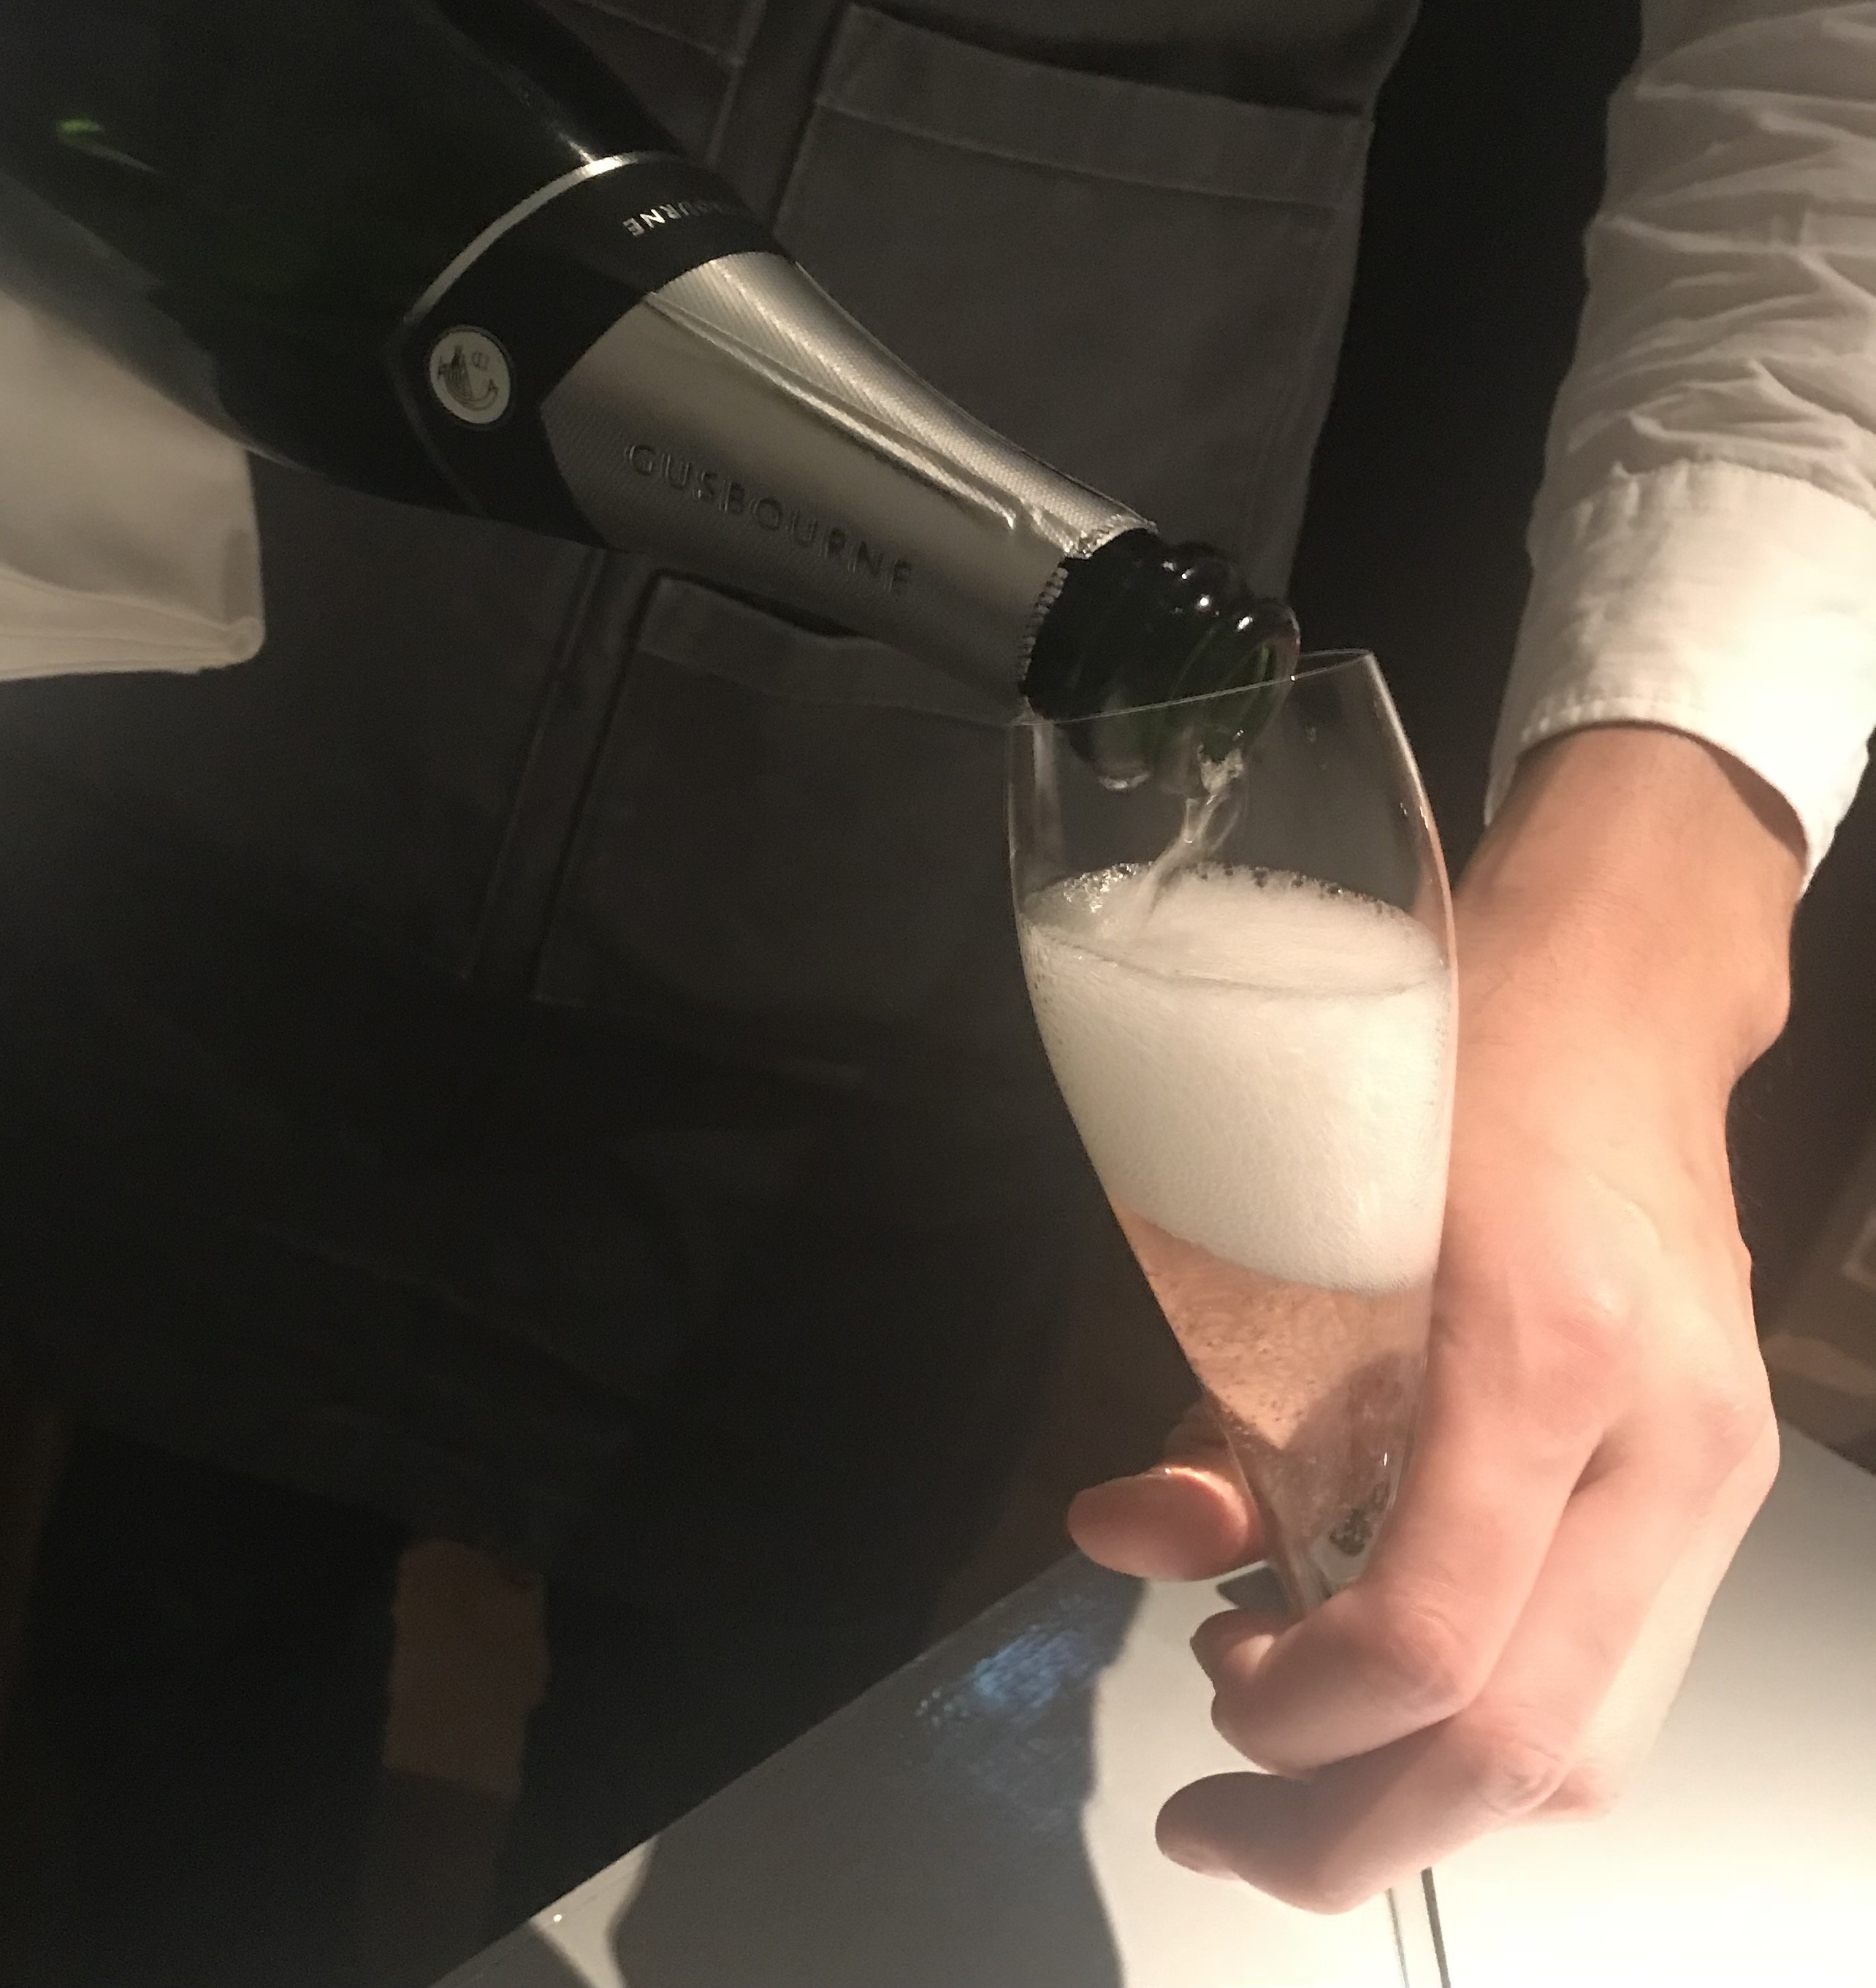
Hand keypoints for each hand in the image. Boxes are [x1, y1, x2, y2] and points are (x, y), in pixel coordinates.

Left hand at [1070, 724, 1798, 1910]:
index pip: (1434, 1636)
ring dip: (1424, 1796)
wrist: (1614, 1009)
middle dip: (1354, 1831)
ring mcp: (1714, 1479)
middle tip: (1222, 1829)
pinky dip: (1492, 1725)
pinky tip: (1384, 1680)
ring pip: (1590, 1742)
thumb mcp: (1292, 1227)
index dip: (1302, 1717)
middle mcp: (1662, 1443)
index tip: (1212, 1703)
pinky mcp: (1719, 1487)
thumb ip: (1214, 1411)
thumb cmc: (1441, 1082)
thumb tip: (1121, 1543)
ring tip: (1286, 1752)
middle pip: (1531, 1746)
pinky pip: (1616, 1677)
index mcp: (1541, 1355)